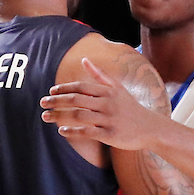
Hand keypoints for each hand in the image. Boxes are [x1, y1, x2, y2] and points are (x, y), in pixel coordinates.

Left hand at [40, 58, 160, 149]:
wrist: (151, 128)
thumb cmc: (131, 108)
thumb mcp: (118, 88)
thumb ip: (99, 75)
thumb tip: (84, 60)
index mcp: (108, 91)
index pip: (81, 87)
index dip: (64, 88)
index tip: (51, 92)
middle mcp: (107, 103)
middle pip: (76, 100)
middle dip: (56, 101)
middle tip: (42, 102)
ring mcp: (109, 119)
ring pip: (79, 115)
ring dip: (59, 116)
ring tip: (46, 116)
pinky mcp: (110, 134)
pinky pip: (87, 132)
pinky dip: (73, 131)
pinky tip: (62, 131)